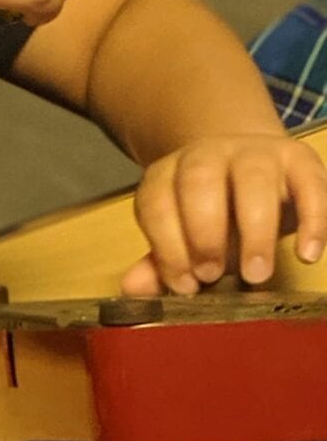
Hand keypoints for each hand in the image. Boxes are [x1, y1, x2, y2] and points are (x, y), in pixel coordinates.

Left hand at [120, 135, 326, 294]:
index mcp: (170, 174)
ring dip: (254, 231)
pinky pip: (309, 185)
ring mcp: (256, 152)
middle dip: (203, 233)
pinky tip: (306, 255)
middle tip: (212, 276)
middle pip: (200, 182)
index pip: (156, 202)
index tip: (184, 284)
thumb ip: (161, 262)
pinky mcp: (299, 159)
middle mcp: (209, 154)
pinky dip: (311, 221)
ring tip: (256, 274)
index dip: (166, 245)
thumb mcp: (187, 240)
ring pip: (254, 180)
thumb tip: (132, 288)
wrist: (259, 173)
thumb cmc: (218, 217)